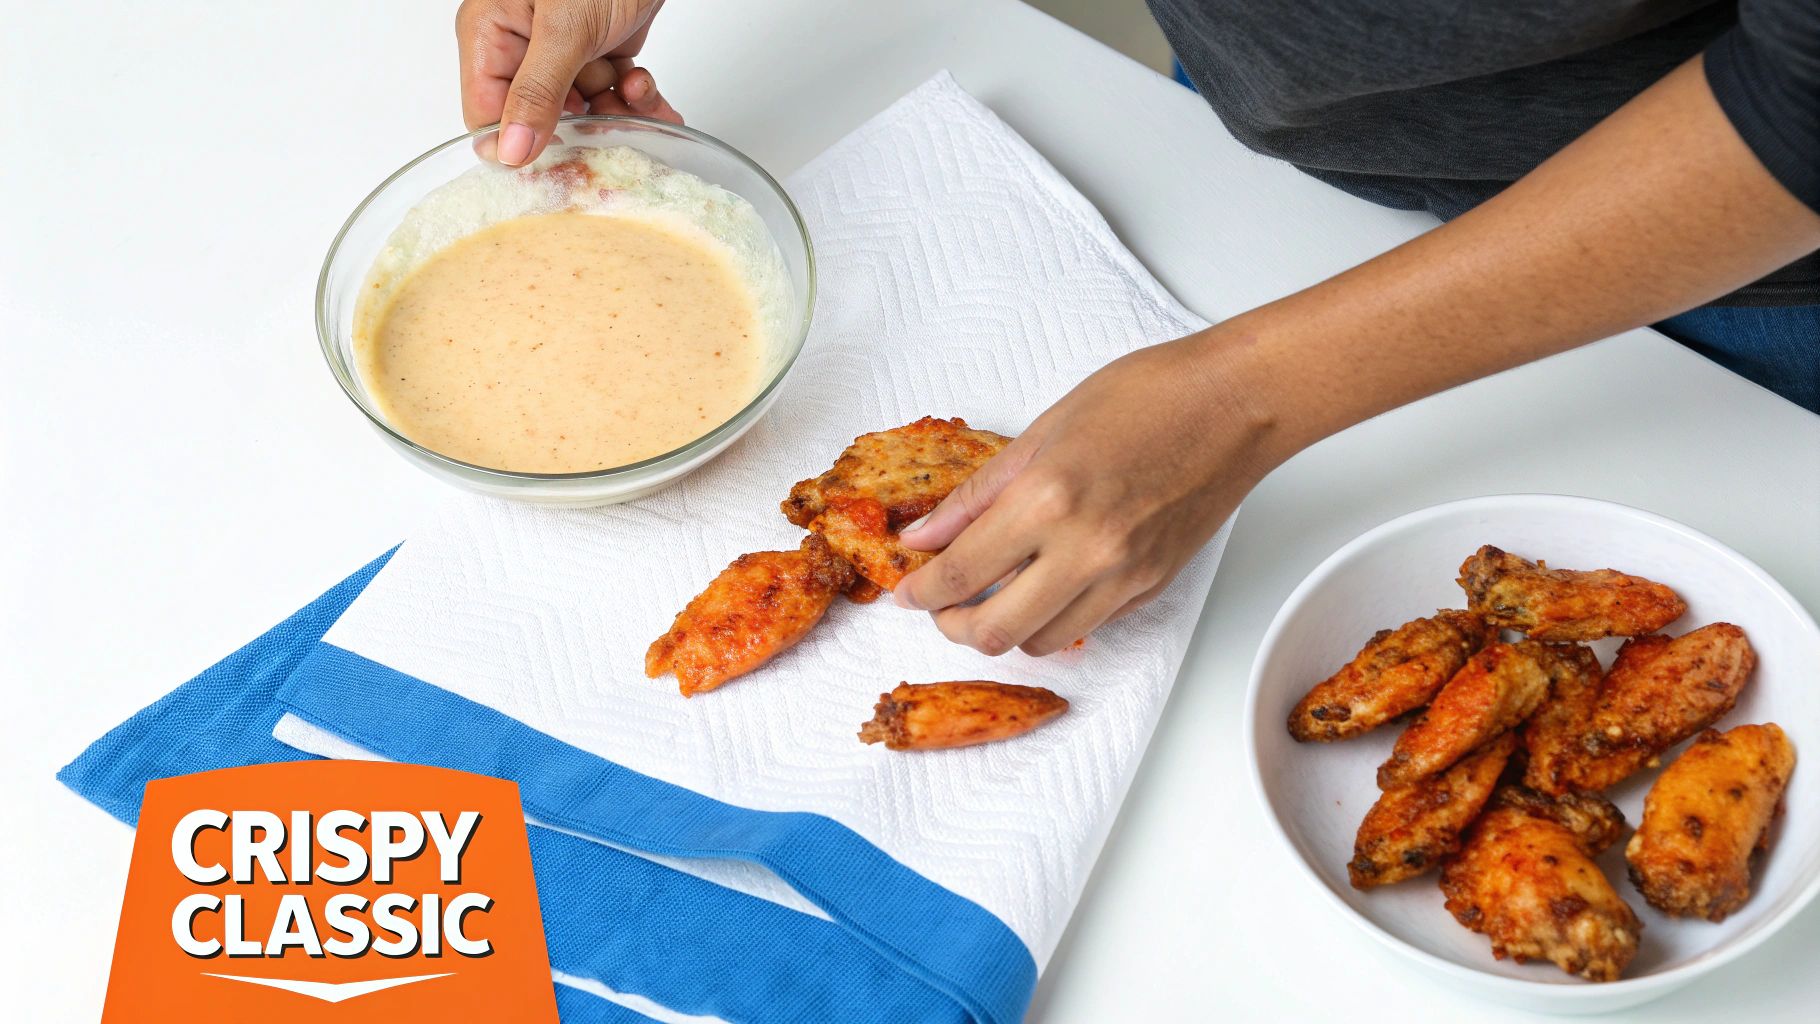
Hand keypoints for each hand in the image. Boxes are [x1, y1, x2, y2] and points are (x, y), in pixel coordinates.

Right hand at [457, 0, 679, 166]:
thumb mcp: (564, 29)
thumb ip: (537, 92)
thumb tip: (510, 151)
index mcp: (490, 32)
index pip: (486, 114)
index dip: (519, 145)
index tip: (557, 163)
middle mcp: (521, 42)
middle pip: (539, 117)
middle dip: (582, 129)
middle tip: (611, 136)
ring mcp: (562, 46)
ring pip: (583, 108)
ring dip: (617, 115)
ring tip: (639, 101)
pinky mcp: (599, 45)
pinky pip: (611, 90)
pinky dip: (634, 97)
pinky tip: (646, 88)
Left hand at [892, 329, 1284, 655]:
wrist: (1238, 402)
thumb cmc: (1151, 396)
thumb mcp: (1044, 430)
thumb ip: (979, 494)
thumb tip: (927, 534)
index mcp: (1047, 499)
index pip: (960, 572)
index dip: (920, 591)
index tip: (908, 591)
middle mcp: (1085, 549)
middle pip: (993, 631)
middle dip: (954, 626)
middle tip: (943, 603)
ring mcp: (1124, 575)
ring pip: (1040, 641)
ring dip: (1006, 627)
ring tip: (993, 593)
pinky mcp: (1152, 586)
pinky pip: (1087, 626)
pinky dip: (1054, 616)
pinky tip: (1045, 583)